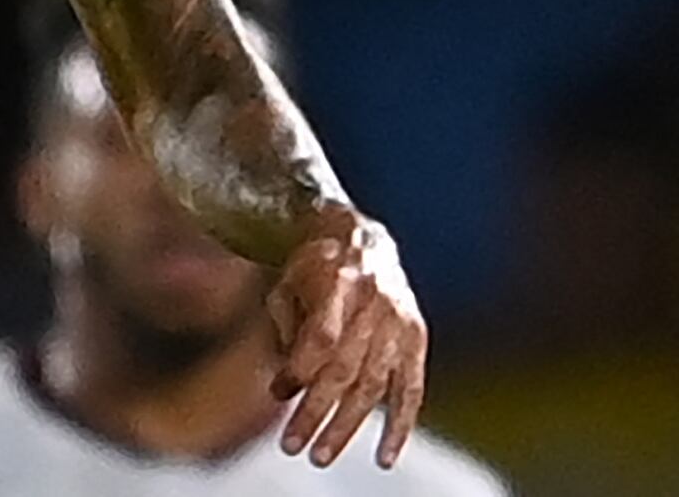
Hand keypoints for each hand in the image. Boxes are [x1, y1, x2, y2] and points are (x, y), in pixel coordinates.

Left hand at [269, 210, 427, 468]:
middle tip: (294, 445)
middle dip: (317, 412)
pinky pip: (411, 390)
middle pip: (345, 370)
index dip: (299, 369)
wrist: (360, 237)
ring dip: (348, 427)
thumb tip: (285, 385)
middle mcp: (374, 304)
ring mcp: (400, 323)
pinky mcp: (416, 339)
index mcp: (338, 281)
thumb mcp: (287, 281)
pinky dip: (400, 426)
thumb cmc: (312, 266)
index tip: (277, 392)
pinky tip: (385, 456)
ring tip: (321, 455)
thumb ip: (285, 327)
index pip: (321, 337)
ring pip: (374, 386)